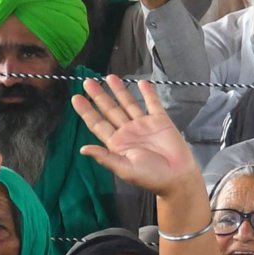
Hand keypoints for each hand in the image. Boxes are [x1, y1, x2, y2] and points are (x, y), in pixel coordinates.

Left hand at [71, 76, 201, 197]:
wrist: (177, 177)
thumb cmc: (150, 177)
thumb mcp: (124, 169)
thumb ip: (105, 157)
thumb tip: (82, 149)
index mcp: (116, 143)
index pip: (97, 124)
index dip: (86, 111)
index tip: (76, 98)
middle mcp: (127, 131)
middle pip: (110, 110)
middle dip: (99, 96)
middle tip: (87, 81)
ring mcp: (143, 124)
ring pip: (128, 103)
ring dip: (119, 90)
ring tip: (110, 77)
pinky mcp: (160, 121)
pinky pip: (152, 104)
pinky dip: (148, 93)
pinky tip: (142, 83)